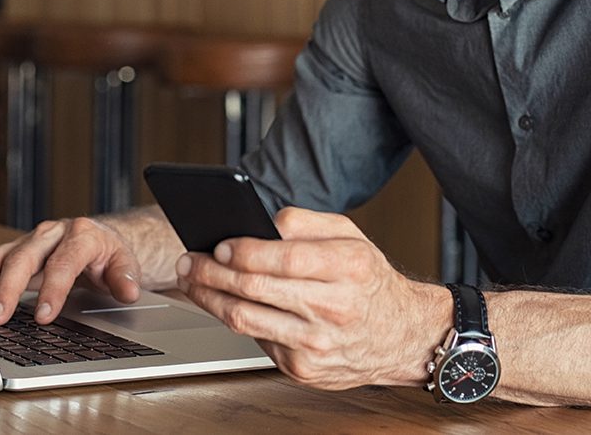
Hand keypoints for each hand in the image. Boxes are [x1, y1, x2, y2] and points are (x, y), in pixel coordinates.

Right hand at [0, 217, 141, 325]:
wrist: (99, 239)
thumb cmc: (109, 255)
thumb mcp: (125, 264)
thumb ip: (126, 278)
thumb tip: (128, 292)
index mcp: (82, 234)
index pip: (64, 261)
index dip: (53, 289)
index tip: (45, 316)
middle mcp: (53, 233)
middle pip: (26, 256)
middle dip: (10, 287)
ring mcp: (32, 240)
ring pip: (3, 256)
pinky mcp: (16, 250)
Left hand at [175, 207, 451, 389]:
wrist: (400, 335)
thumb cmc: (369, 280)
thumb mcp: (350, 235)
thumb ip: (306, 222)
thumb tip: (262, 222)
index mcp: (348, 267)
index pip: (284, 258)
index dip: (244, 251)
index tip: (219, 244)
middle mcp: (334, 308)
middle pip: (256, 289)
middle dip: (212, 273)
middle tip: (190, 260)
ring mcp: (317, 345)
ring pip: (246, 319)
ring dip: (210, 297)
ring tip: (193, 280)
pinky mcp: (303, 369)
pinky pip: (255, 340)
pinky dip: (233, 319)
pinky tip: (220, 303)